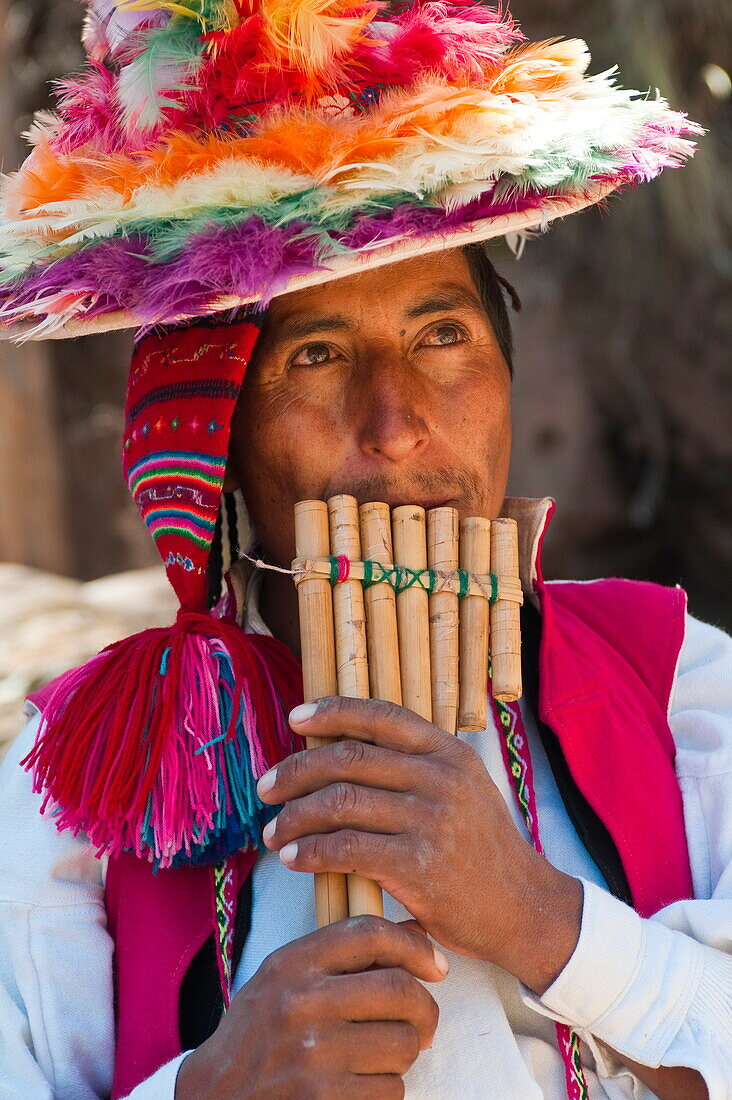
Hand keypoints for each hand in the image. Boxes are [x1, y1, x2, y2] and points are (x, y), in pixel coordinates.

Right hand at [175, 915, 445, 1099]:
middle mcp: (303, 1002)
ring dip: (403, 1053)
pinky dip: (386, 1089)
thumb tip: (418, 937)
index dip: (415, 946)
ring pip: (403, 1043)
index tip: (435, 965)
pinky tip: (361, 1084)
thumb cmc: (260, 1033)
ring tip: (379, 1056)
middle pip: (400, 989)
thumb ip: (340, 954)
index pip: (370, 933)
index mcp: (293, 963)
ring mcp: (314, 1053)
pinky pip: (392, 1089)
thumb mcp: (285, 977)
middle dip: (425, 1009)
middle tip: (423, 1023)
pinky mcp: (326, 1098)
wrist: (215, 1096)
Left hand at [258, 697, 582, 992]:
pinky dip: (310, 851)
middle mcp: (441, 778)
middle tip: (266, 787)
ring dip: (295, 816)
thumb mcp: (464, 789)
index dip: (333, 711)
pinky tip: (294, 858)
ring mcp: (431, 820)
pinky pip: (347, 848)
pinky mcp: (419, 866)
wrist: (522, 907)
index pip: (382, 715)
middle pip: (349, 757)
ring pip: (341, 801)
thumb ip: (417, 765)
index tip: (296, 717)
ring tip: (272, 833)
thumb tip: (346, 746)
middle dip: (297, 770)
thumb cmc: (481, 848)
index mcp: (449, 752)